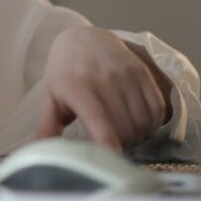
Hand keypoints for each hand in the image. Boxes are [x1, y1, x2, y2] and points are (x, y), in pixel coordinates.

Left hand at [37, 27, 171, 150]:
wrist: (83, 38)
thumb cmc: (64, 72)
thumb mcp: (50, 97)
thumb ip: (48, 127)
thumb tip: (43, 155)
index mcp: (77, 87)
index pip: (99, 121)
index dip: (109, 145)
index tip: (113, 162)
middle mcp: (104, 78)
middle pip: (125, 127)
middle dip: (122, 146)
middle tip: (114, 150)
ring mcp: (126, 74)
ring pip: (142, 120)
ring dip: (138, 137)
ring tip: (127, 139)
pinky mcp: (142, 72)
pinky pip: (157, 107)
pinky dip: (153, 124)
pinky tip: (141, 127)